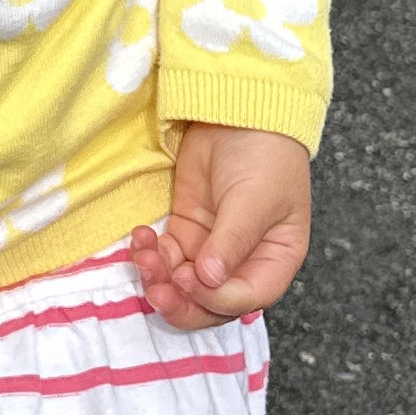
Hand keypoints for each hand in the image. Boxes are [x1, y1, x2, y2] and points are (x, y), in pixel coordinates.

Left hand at [130, 127, 310, 330]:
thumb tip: (209, 280)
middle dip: (181, 300)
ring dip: (158, 276)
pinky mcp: (186, 231)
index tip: (189, 279)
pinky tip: (140, 237)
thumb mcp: (254, 199)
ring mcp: (211, 248)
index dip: (214, 299)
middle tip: (155, 289)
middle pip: (210, 302)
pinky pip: (165, 257)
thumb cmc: (265, 154)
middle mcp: (244, 262)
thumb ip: (231, 242)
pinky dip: (150, 254)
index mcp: (275, 260)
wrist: (240, 112)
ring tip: (143, 254)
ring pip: (182, 283)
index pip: (245, 297)